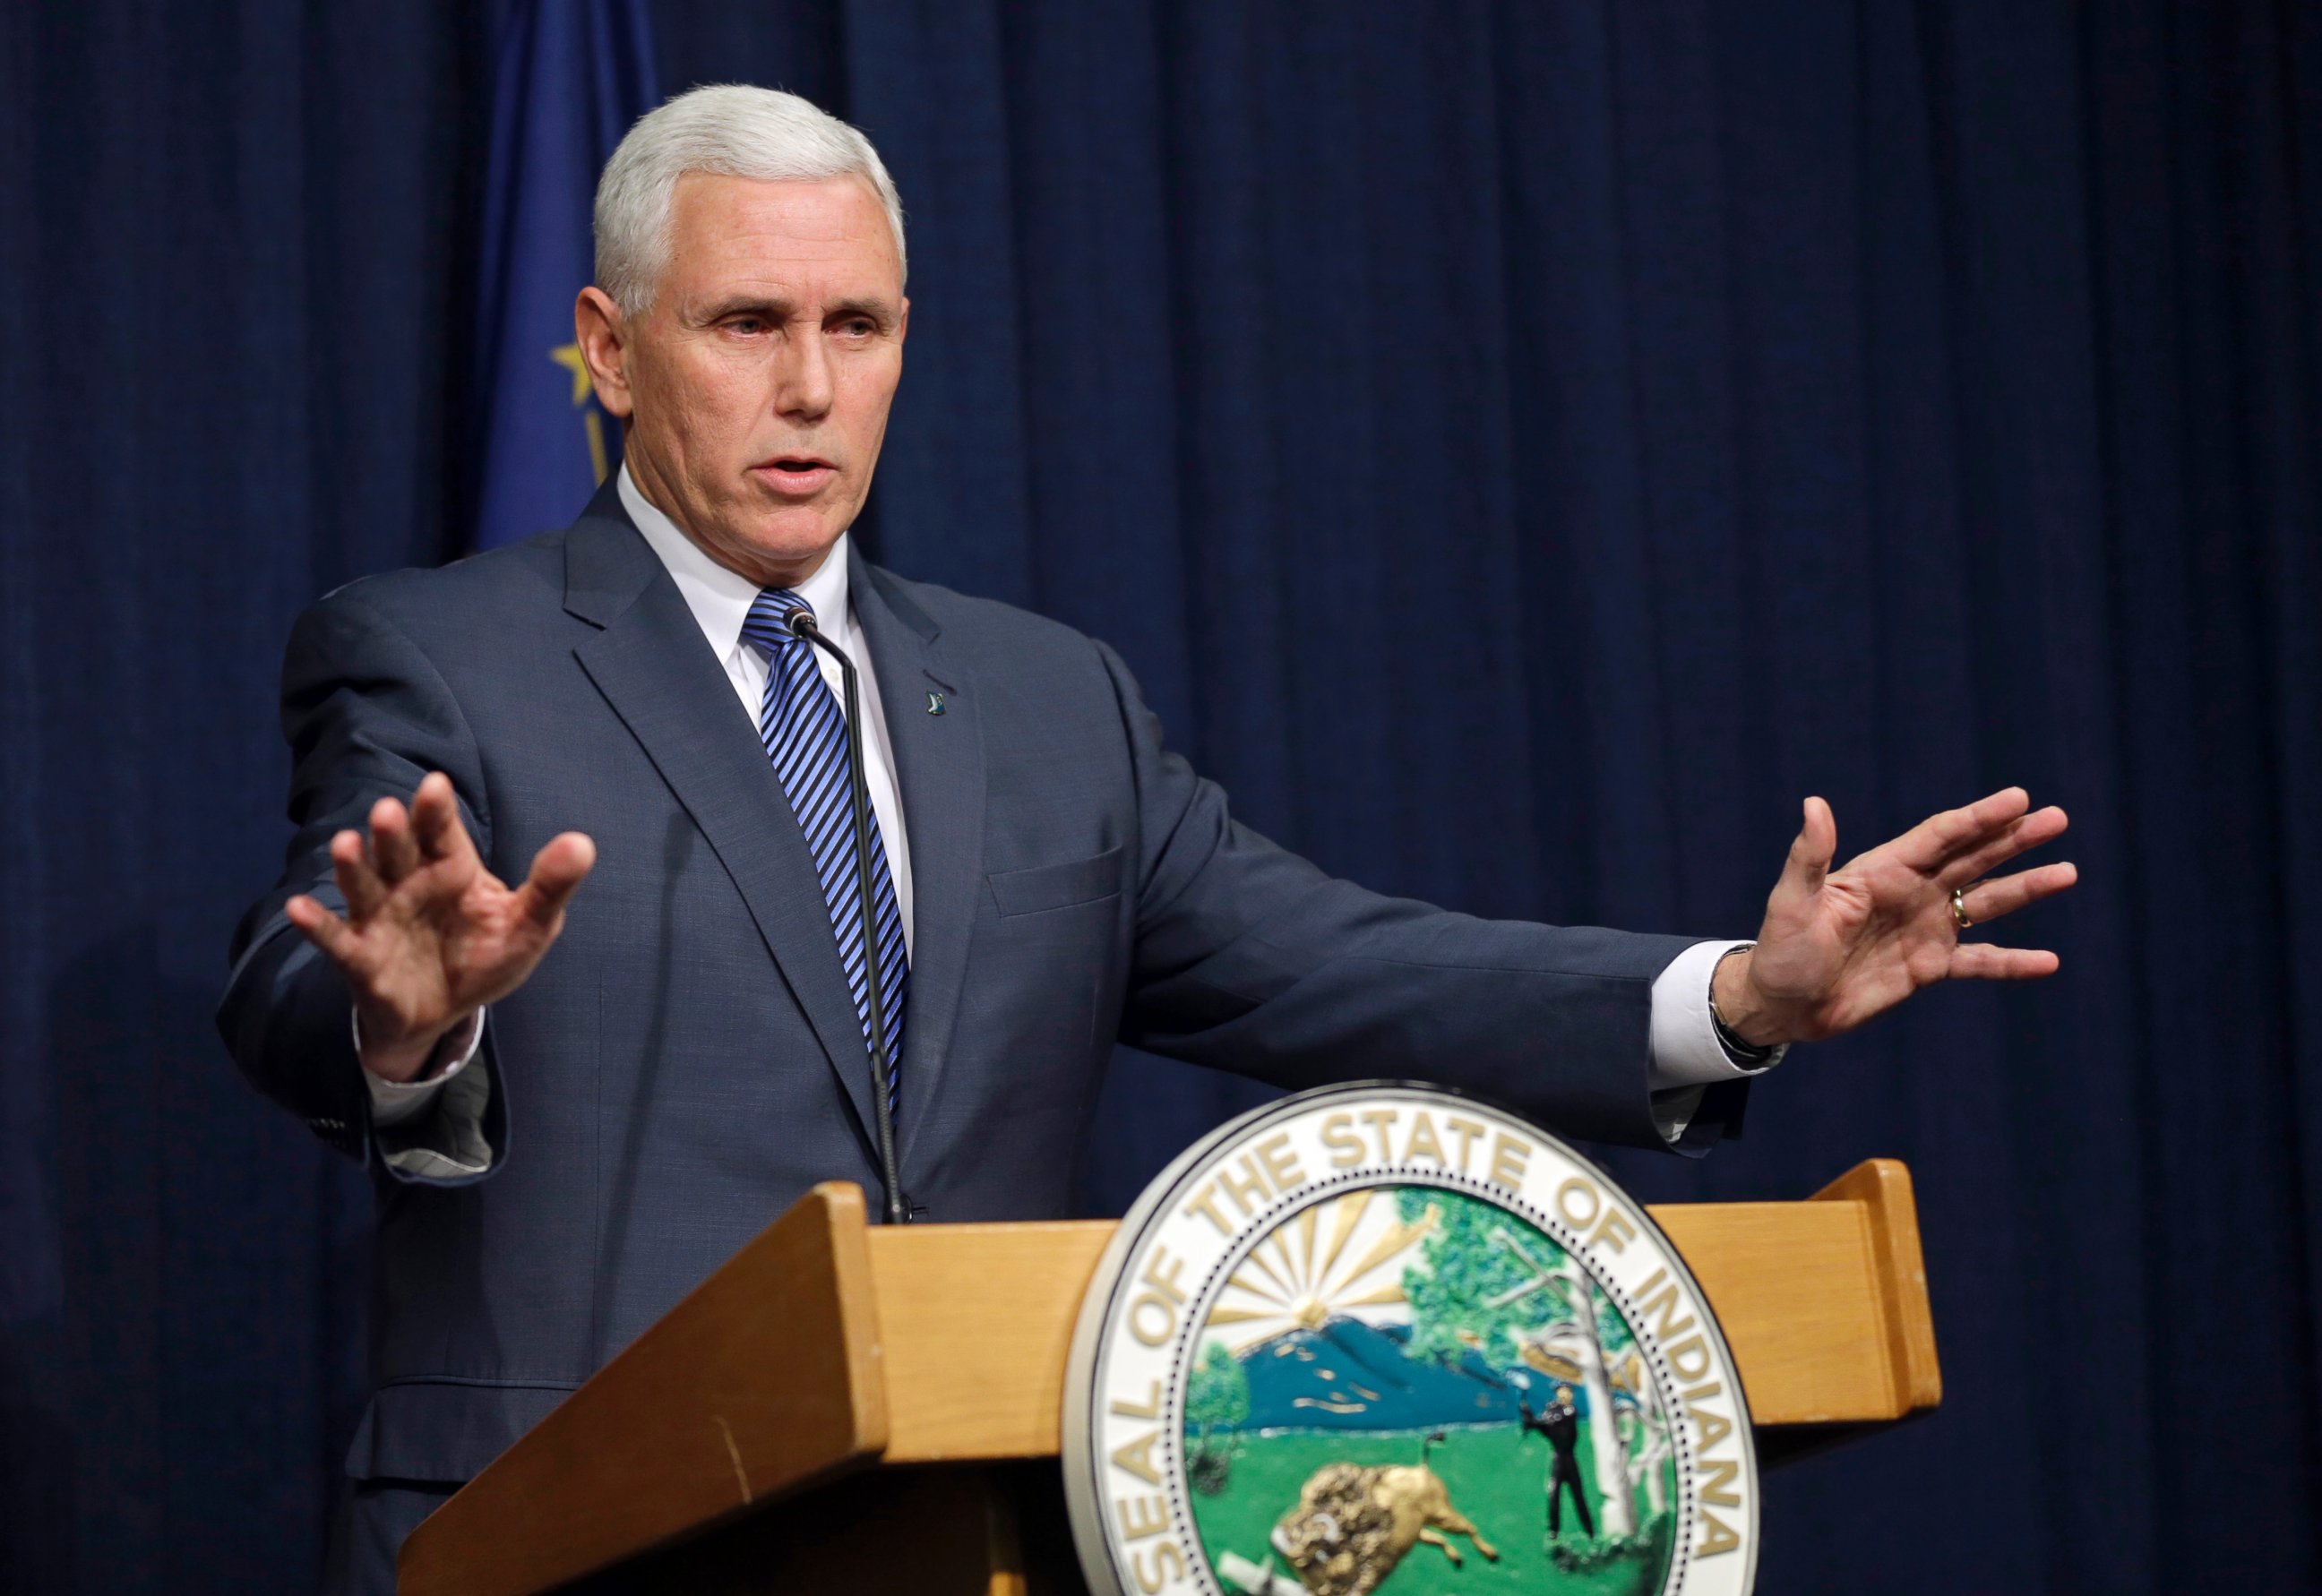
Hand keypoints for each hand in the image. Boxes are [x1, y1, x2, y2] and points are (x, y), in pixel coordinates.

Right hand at [284, 772, 595, 1081]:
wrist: (446, 1011)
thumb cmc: (485, 956)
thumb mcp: (529, 925)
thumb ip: (550, 886)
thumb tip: (583, 843)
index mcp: (451, 867)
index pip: (442, 833)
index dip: (437, 811)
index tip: (436, 786)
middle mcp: (410, 883)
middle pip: (400, 852)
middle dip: (394, 833)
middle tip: (387, 810)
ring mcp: (381, 917)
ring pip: (364, 886)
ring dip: (353, 867)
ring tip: (345, 844)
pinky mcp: (360, 956)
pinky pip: (335, 939)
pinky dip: (316, 925)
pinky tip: (297, 908)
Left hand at [1712, 787, 2074, 1047]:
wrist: (1782, 1006)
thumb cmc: (1781, 949)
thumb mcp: (1792, 902)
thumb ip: (1809, 856)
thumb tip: (1815, 803)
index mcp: (1882, 870)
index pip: (1940, 835)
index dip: (1979, 817)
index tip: (2019, 798)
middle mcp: (1911, 892)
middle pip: (1973, 859)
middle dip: (2014, 839)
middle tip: (2058, 818)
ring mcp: (1925, 929)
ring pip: (1986, 903)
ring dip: (2026, 889)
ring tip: (2067, 873)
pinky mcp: (1930, 967)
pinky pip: (1980, 962)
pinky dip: (2013, 962)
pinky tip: (2049, 962)